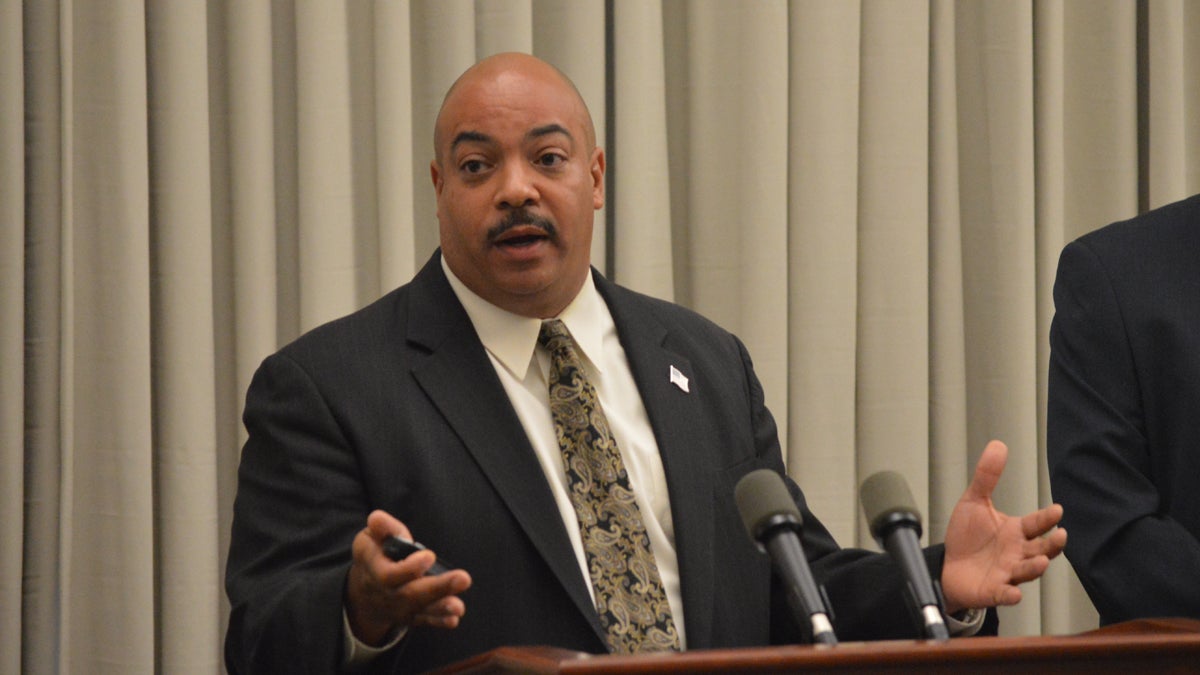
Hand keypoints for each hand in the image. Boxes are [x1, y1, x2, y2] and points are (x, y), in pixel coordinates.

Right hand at [345, 510, 472, 645]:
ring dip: (441, 608)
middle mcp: (387, 593)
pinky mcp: (411, 615)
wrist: (365, 591)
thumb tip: (377, 518)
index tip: (430, 556)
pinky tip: (453, 619)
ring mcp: (399, 607)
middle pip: (411, 594)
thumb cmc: (374, 555)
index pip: (390, 575)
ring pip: (420, 609)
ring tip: (459, 606)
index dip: (409, 568)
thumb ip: (381, 528)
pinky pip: (425, 620)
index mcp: (375, 570)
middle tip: (463, 578)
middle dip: (438, 588)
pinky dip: (439, 620)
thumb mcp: (370, 539)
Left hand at [940, 440, 1066, 614]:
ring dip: (1035, 567)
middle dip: (1052, 544)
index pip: (1037, 524)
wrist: (948, 566)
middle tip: (1061, 536)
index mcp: (1016, 532)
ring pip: (1027, 571)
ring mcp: (1008, 573)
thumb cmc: (967, 536)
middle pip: (1041, 549)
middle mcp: (1017, 553)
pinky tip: (1014, 593)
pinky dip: (1010, 594)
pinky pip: (1005, 594)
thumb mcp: (974, 502)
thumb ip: (987, 477)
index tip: (1057, 510)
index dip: (1047, 518)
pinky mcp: (993, 590)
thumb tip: (998, 444)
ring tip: (1039, 561)